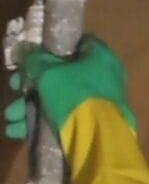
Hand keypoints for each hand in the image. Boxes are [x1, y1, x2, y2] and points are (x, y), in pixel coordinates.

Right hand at [4, 35, 135, 141]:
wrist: (96, 139)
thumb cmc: (74, 95)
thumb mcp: (48, 74)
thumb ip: (34, 60)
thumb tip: (25, 51)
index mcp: (100, 57)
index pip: (75, 44)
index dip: (51, 48)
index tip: (31, 57)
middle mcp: (102, 76)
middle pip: (61, 74)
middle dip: (32, 84)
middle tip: (13, 89)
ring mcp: (98, 102)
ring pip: (58, 98)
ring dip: (30, 106)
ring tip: (10, 118)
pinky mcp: (91, 125)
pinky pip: (62, 117)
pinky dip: (41, 121)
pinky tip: (17, 131)